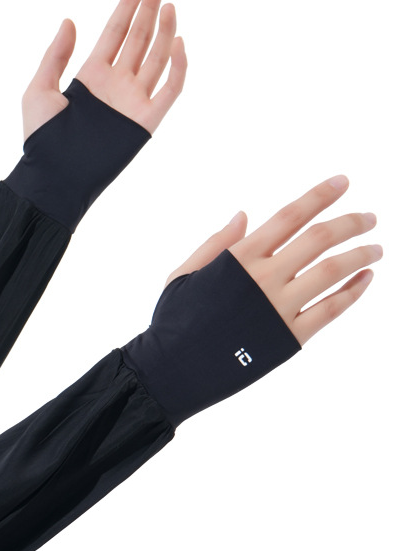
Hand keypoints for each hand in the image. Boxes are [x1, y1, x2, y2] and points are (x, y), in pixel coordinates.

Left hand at [21, 0, 186, 142]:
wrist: (54, 176)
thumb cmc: (40, 139)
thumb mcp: (39, 90)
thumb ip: (55, 55)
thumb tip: (69, 20)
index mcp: (91, 75)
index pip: (115, 31)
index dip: (128, 4)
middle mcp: (116, 84)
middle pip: (139, 38)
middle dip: (150, 8)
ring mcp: (133, 101)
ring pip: (157, 59)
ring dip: (165, 31)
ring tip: (169, 3)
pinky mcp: (145, 122)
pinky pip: (169, 91)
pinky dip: (177, 68)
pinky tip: (178, 42)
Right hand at [165, 176, 382, 344]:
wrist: (174, 369)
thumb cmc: (174, 321)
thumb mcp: (183, 274)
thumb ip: (216, 244)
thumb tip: (244, 216)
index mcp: (239, 258)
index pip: (289, 216)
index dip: (319, 195)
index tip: (343, 182)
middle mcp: (264, 277)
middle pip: (319, 238)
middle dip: (351, 222)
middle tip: (370, 218)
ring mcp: (279, 307)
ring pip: (332, 271)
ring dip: (360, 255)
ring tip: (377, 248)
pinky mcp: (290, 337)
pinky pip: (332, 310)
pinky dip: (354, 292)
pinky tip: (366, 279)